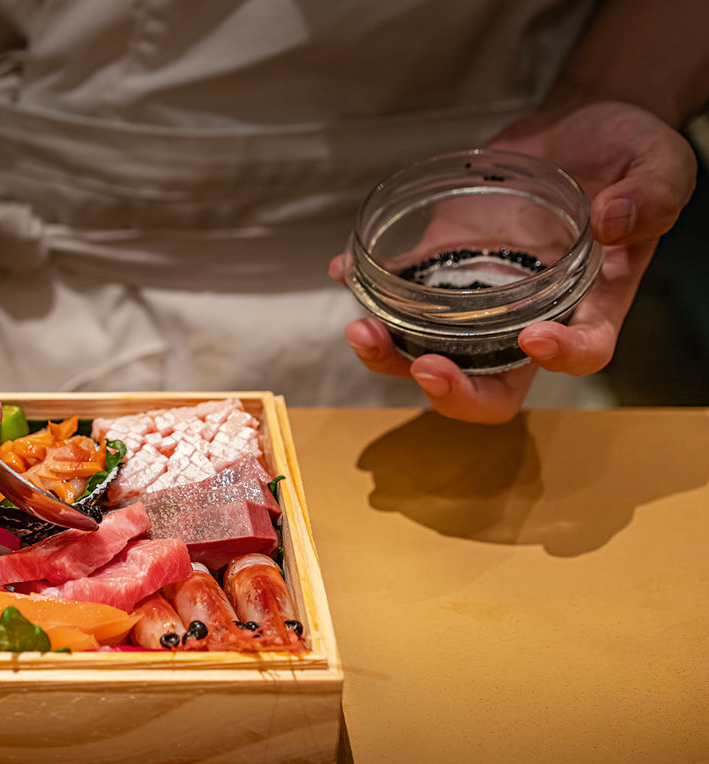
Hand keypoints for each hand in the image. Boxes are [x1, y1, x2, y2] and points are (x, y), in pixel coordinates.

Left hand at [333, 100, 697, 422]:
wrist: (574, 130)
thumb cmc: (625, 154)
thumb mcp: (658, 160)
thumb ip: (652, 193)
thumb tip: (615, 220)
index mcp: (593, 300)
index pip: (584, 352)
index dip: (562, 358)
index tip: (538, 338)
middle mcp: (530, 315)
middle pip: (491, 385)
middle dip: (453, 392)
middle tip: (425, 368)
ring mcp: (478, 298)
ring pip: (431, 354)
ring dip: (391, 355)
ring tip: (361, 328)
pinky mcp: (441, 267)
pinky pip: (399, 295)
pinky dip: (367, 291)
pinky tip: (345, 271)